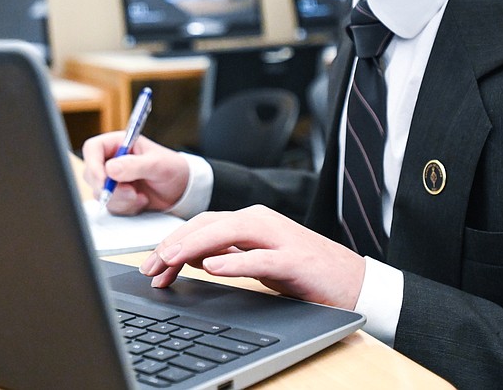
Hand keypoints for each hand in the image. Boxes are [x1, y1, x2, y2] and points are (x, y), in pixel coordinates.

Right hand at [81, 131, 189, 213]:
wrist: (182, 190)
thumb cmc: (172, 168)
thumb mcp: (157, 164)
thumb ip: (135, 165)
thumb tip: (110, 169)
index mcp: (119, 144)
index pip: (93, 149)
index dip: (93, 164)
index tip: (103, 180)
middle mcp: (112, 161)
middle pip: (92, 174)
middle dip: (110, 188)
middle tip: (131, 193)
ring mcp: (112, 180)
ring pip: (99, 193)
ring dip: (121, 200)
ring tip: (141, 197)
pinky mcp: (116, 196)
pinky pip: (110, 206)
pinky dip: (126, 208)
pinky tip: (142, 201)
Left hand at [139, 205, 365, 308]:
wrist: (352, 282)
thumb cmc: (305, 271)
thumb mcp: (258, 260)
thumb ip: (229, 253)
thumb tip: (193, 258)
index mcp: (251, 220)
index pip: (201, 224)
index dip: (171, 241)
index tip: (150, 265)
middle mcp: (261, 221)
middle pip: (207, 224)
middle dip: (173, 244)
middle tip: (150, 267)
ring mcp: (278, 237)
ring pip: (227, 233)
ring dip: (193, 246)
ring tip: (169, 261)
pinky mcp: (293, 259)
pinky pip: (258, 258)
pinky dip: (233, 261)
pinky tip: (213, 267)